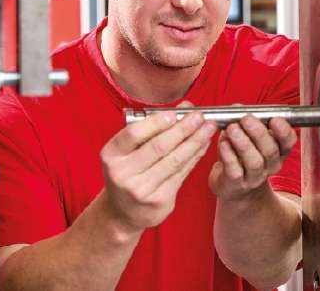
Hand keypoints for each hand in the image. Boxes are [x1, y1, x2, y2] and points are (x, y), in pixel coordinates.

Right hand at [100, 102, 216, 230]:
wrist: (123, 213)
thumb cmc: (129, 173)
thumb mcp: (128, 151)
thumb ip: (152, 129)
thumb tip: (185, 107)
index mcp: (111, 155)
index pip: (134, 134)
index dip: (156, 123)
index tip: (175, 114)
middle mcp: (123, 173)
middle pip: (158, 147)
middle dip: (183, 129)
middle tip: (199, 117)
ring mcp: (141, 189)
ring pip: (174, 160)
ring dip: (195, 142)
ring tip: (208, 128)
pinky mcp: (159, 201)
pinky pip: (182, 173)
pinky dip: (195, 157)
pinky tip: (203, 145)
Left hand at [208, 113, 297, 201]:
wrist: (233, 186)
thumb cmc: (241, 156)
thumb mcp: (248, 137)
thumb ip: (245, 122)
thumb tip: (237, 108)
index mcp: (278, 151)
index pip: (289, 141)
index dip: (284, 131)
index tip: (275, 119)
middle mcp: (270, 165)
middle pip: (270, 150)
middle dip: (259, 133)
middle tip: (246, 119)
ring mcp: (254, 177)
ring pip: (254, 161)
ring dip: (243, 143)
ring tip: (232, 129)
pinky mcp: (236, 183)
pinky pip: (235, 170)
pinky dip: (228, 155)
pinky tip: (223, 143)